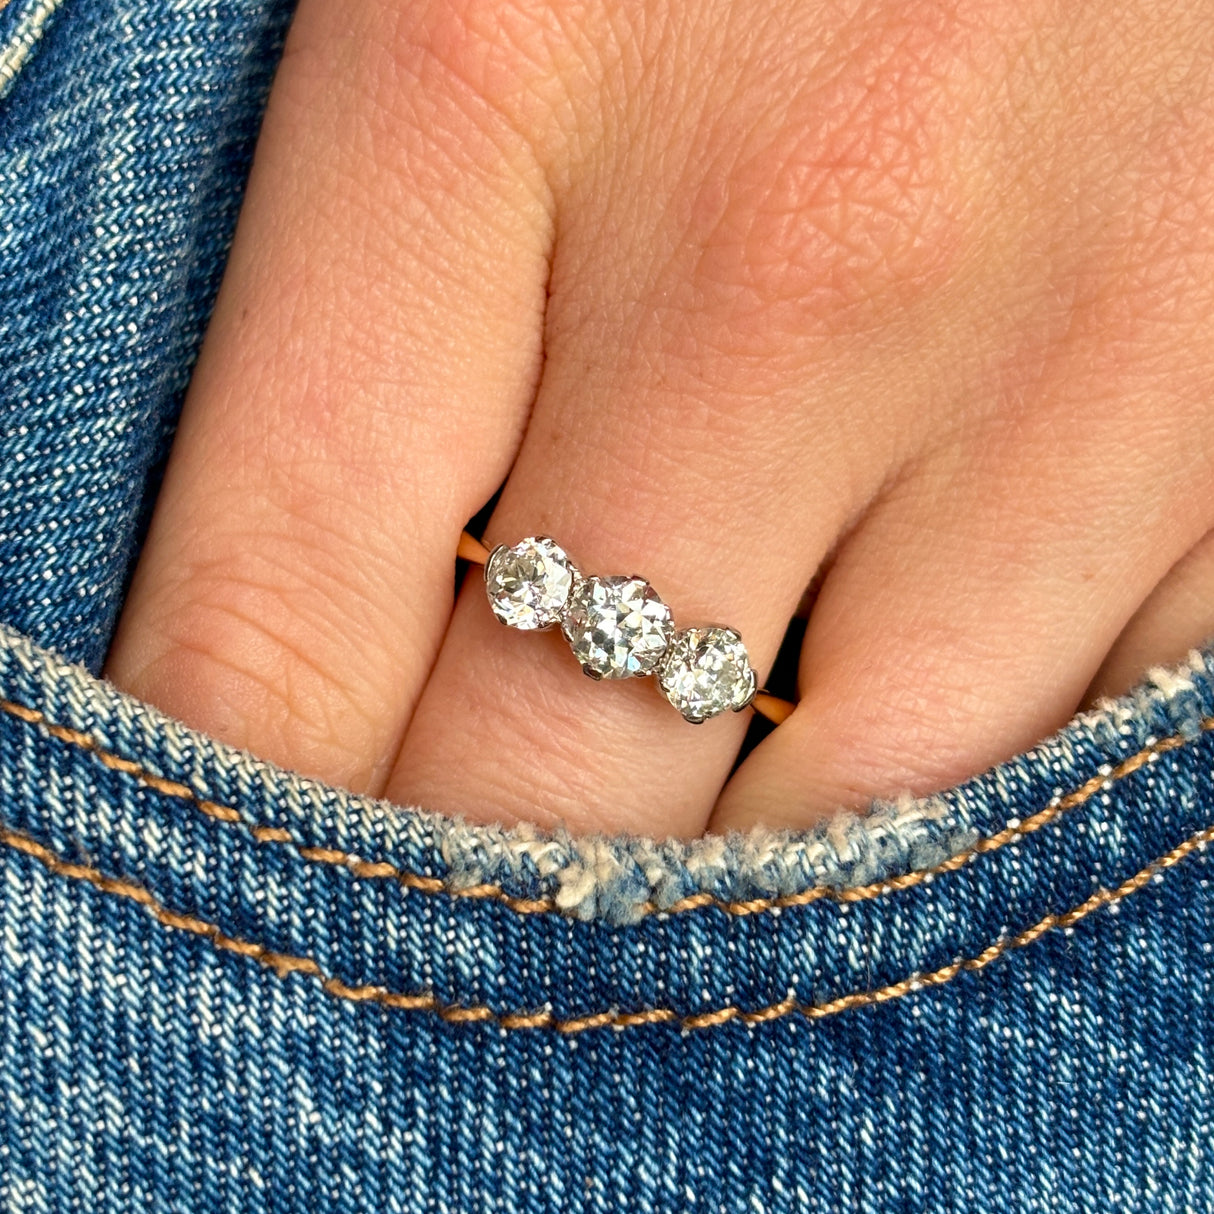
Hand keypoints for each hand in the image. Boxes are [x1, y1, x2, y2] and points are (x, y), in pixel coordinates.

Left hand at [104, 0, 1213, 836]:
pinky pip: (1062, 748)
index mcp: (500, 77)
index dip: (219, 789)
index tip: (216, 882)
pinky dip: (945, 794)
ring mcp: (1055, 368)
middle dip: (461, 883)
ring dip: (714, 864)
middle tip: (435, 893)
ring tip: (663, 814)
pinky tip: (881, 726)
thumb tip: (298, 624)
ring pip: (827, 817)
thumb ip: (381, 299)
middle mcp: (790, 263)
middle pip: (537, 766)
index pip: (272, 598)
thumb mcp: (505, 2)